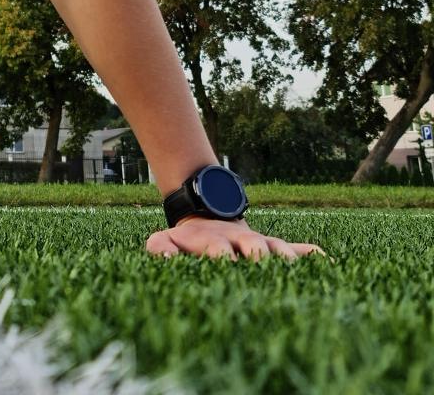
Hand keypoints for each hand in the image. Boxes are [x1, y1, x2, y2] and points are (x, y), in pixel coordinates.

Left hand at [146, 215, 328, 260]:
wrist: (205, 222)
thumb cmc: (184, 242)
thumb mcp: (164, 242)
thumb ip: (160, 248)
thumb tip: (166, 258)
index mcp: (215, 243)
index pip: (220, 250)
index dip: (223, 256)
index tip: (227, 263)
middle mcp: (242, 242)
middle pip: (254, 246)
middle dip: (260, 256)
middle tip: (266, 265)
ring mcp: (262, 244)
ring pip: (279, 247)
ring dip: (287, 257)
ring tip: (301, 269)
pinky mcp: (275, 248)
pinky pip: (300, 250)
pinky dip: (314, 256)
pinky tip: (331, 265)